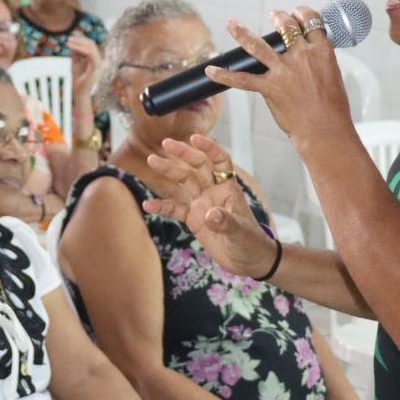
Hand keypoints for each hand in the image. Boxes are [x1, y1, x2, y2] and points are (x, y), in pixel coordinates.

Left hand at [67, 34, 100, 96]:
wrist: (79, 92)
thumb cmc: (78, 79)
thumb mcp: (75, 62)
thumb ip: (76, 53)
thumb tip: (72, 42)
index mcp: (94, 59)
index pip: (91, 45)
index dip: (81, 40)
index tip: (70, 39)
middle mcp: (98, 60)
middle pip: (92, 44)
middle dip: (80, 40)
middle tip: (68, 39)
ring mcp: (98, 65)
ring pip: (92, 48)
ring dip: (79, 43)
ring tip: (68, 43)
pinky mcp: (95, 69)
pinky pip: (90, 55)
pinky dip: (80, 49)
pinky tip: (71, 48)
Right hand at [142, 134, 277, 279]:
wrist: (248, 260)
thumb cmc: (251, 242)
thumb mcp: (240, 232)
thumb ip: (225, 222)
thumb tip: (209, 214)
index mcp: (229, 188)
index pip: (220, 162)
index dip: (209, 148)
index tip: (195, 139)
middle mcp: (214, 191)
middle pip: (198, 166)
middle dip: (183, 154)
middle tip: (166, 144)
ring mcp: (202, 204)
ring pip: (183, 182)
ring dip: (169, 171)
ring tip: (152, 161)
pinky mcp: (194, 219)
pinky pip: (175, 209)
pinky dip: (162, 206)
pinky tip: (148, 205)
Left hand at [204, 7, 355, 151]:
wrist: (325, 129)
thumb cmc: (334, 108)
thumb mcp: (333, 75)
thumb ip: (320, 61)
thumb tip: (311, 56)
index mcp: (321, 51)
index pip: (311, 22)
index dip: (303, 13)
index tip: (298, 13)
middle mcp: (301, 56)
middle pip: (286, 27)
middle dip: (279, 17)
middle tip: (274, 15)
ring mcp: (283, 71)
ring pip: (257, 45)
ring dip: (242, 33)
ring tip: (232, 24)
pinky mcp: (270, 88)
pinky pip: (241, 79)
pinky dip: (223, 75)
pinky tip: (211, 69)